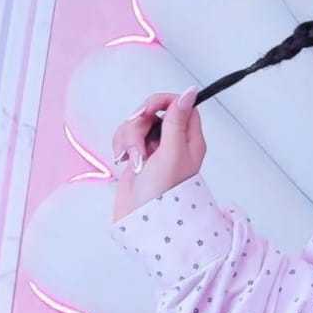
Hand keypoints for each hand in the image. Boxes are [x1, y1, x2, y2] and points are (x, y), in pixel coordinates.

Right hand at [110, 85, 205, 222]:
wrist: (142, 220)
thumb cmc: (163, 191)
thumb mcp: (172, 152)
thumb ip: (177, 121)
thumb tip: (190, 91)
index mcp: (189, 139)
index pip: (181, 105)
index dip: (164, 102)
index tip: (149, 110)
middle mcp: (174, 142)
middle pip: (155, 112)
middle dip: (140, 123)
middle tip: (138, 143)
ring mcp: (154, 149)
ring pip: (137, 124)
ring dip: (129, 138)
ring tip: (133, 160)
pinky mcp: (138, 156)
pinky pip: (126, 137)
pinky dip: (122, 146)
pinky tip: (123, 160)